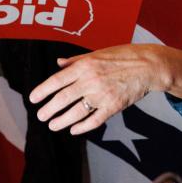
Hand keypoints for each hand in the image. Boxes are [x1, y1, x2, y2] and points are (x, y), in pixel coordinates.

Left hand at [29, 44, 174, 134]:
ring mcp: (102, 95)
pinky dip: (82, 127)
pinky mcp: (113, 106)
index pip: (57, 80)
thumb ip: (76, 60)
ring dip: (62, 121)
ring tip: (52, 125)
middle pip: (63, 99)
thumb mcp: (97, 53)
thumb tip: (59, 64)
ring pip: (76, 113)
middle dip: (49, 109)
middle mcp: (90, 80)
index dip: (43, 90)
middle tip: (40, 116)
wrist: (148, 66)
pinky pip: (94, 120)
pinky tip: (73, 130)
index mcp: (85, 65)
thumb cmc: (123, 56)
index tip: (33, 98)